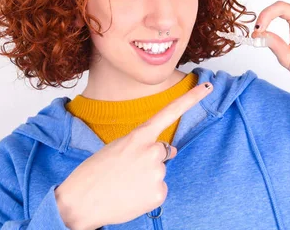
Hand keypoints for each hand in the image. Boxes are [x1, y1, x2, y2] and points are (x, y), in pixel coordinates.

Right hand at [55, 82, 213, 229]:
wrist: (81, 202)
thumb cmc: (94, 173)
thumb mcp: (117, 148)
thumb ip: (143, 144)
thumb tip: (171, 150)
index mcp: (139, 135)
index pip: (170, 112)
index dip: (191, 99)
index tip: (208, 87)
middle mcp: (152, 151)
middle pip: (163, 151)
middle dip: (149, 159)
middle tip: (126, 170)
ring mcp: (157, 173)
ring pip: (160, 171)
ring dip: (146, 177)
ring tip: (124, 183)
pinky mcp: (159, 193)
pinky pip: (159, 189)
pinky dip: (147, 193)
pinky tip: (131, 195)